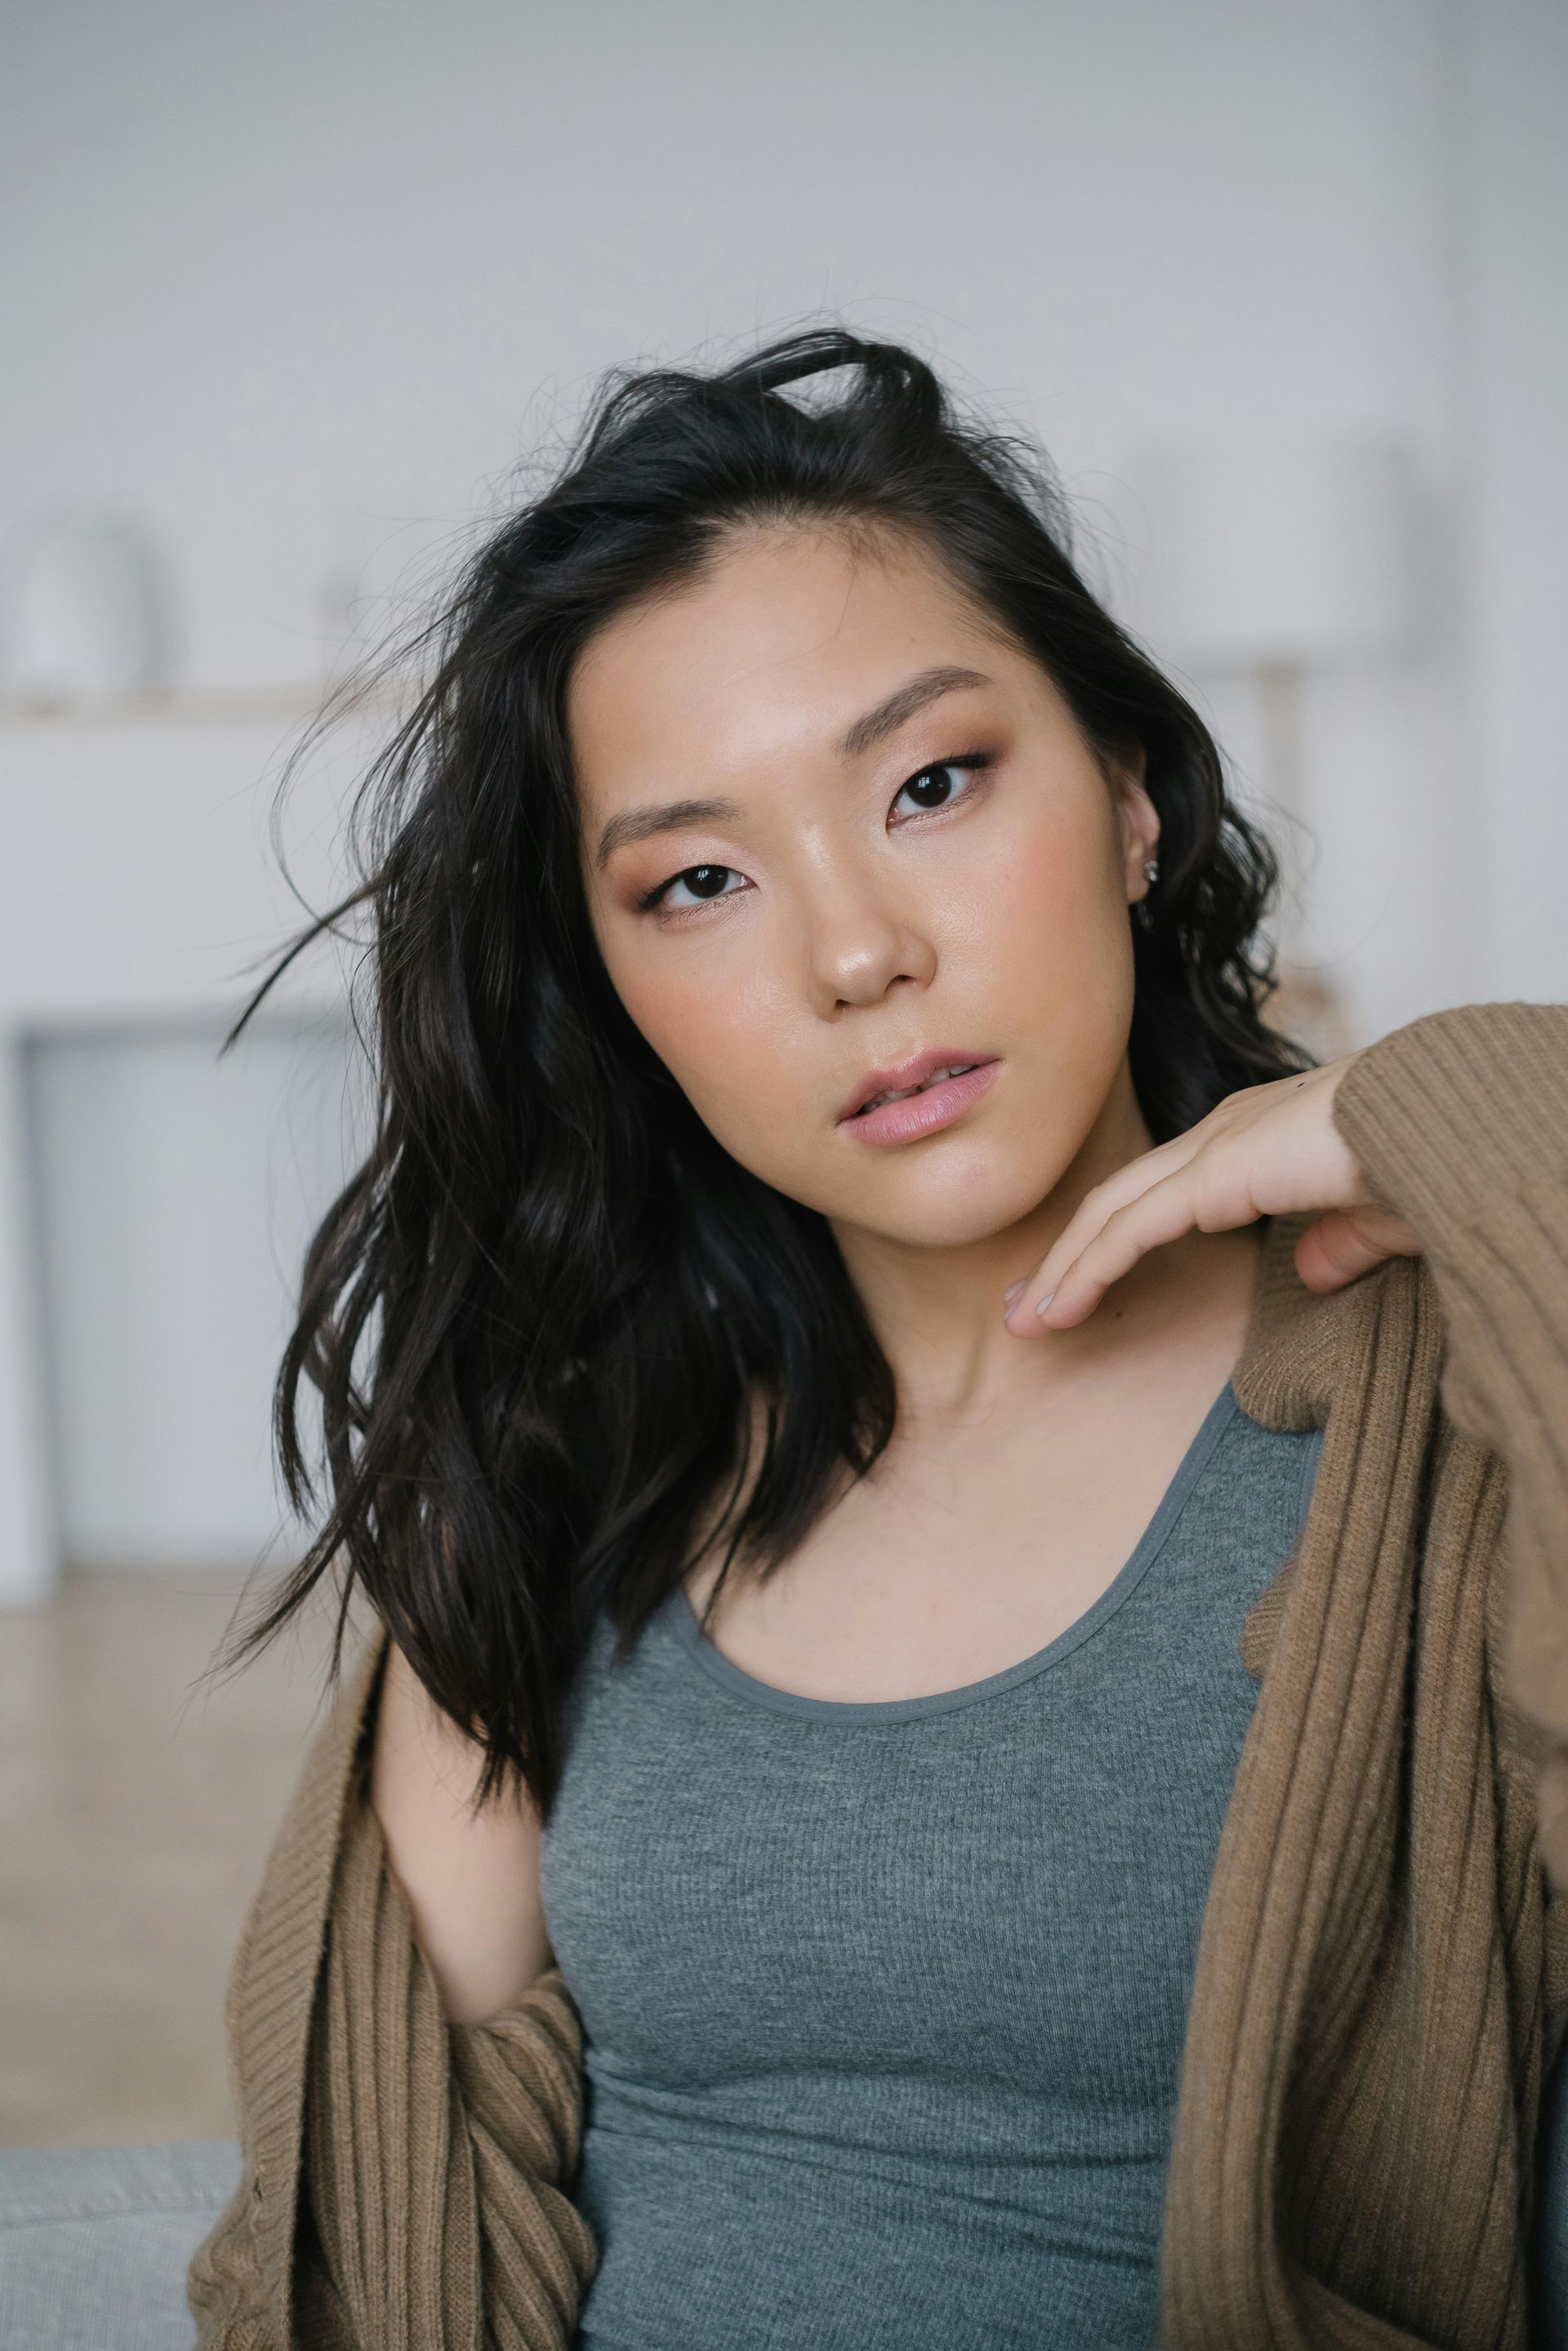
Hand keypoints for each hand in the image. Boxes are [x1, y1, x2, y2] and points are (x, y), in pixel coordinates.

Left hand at [1002, 1053, 1424, 1334]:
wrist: (1445, 1123)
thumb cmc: (1427, 1158)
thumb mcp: (1375, 1215)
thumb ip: (1339, 1241)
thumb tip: (1313, 1269)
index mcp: (1254, 1138)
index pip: (1160, 1192)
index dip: (1111, 1239)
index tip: (1075, 1287)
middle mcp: (1222, 1133)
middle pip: (1118, 1199)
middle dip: (1066, 1256)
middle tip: (1024, 1310)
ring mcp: (1213, 1147)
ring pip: (1110, 1213)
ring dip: (1062, 1269)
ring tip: (1025, 1322)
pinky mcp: (1213, 1175)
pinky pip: (1129, 1229)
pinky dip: (1086, 1269)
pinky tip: (1059, 1308)